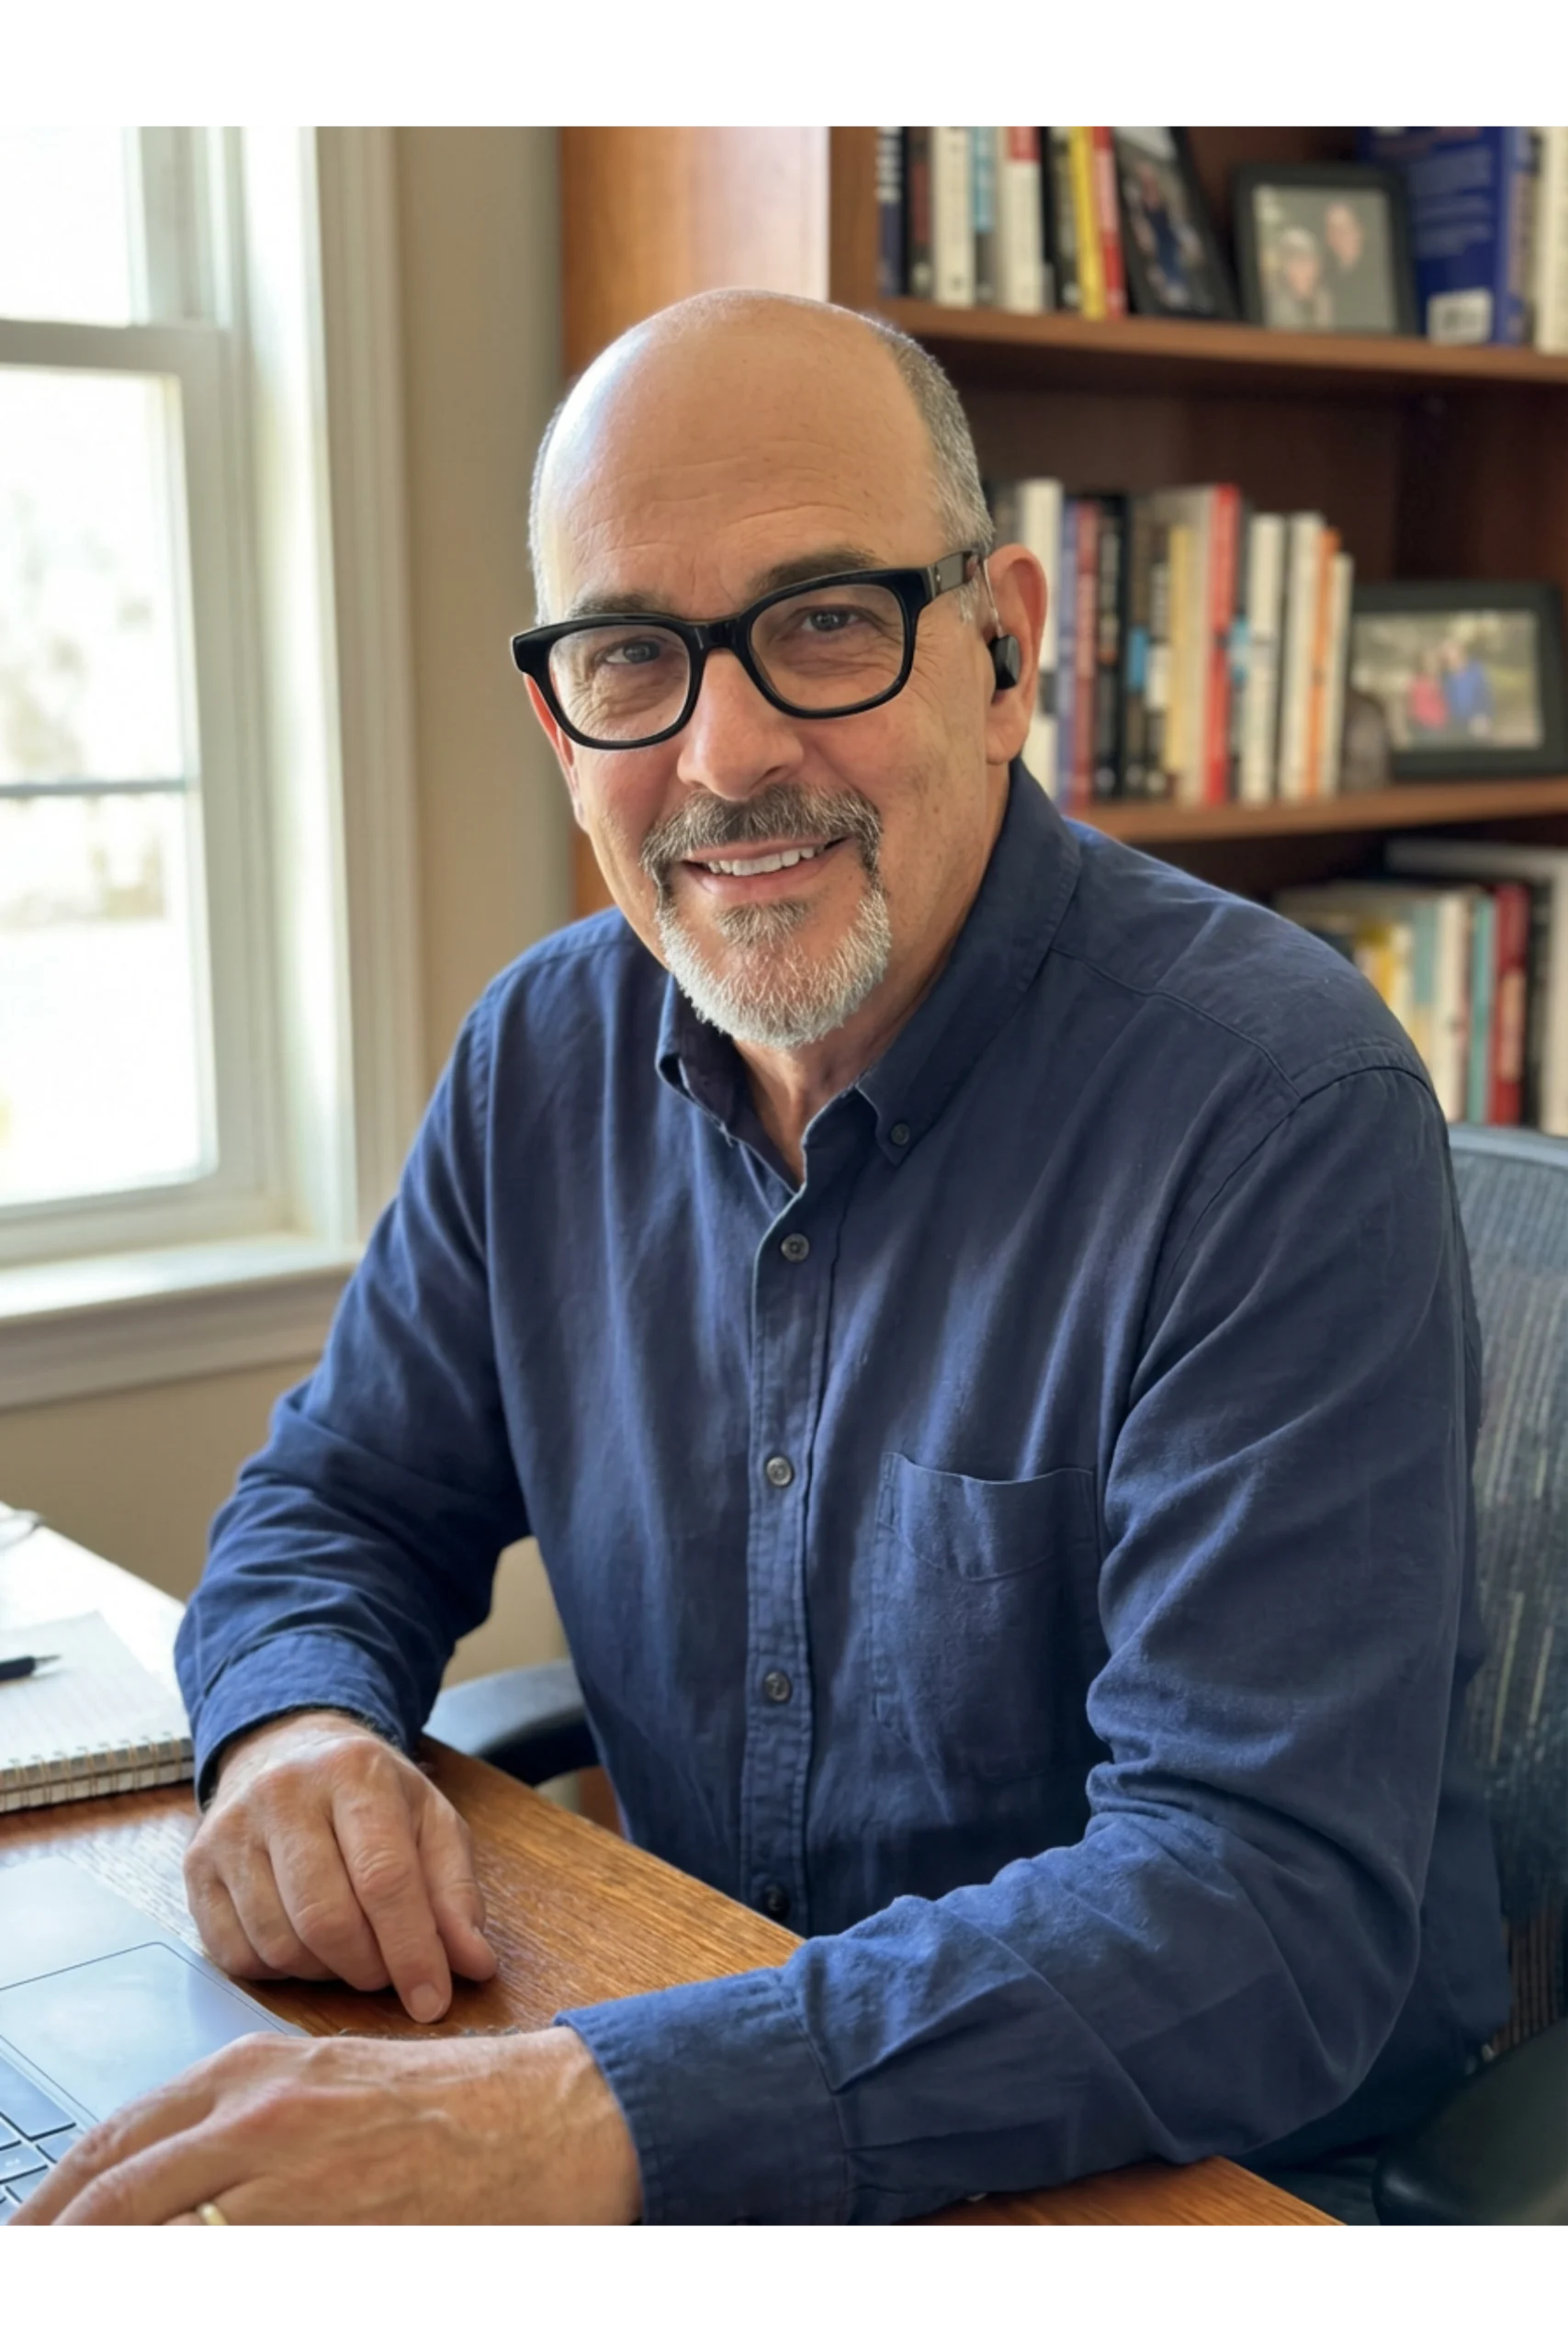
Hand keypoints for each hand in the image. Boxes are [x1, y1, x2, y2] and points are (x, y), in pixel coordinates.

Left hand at [11, 2026, 642, 2227]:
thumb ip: (245, 2129)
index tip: (35, 2224)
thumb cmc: (451, 2107)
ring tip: (74, 2259)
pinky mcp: (327, 2218)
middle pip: (112, 2186)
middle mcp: (257, 2111)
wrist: (547, 2117)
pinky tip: (178, 2261)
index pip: (116, 2139)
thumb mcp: (329, 2090)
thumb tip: (165, 2190)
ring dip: (109, 2240)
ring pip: (156, 2221)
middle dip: (58, 2225)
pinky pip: (226, 2245)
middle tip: (28, 2249)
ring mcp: (289, 2170)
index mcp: (254, 2072)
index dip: (60, 2194)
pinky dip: (190, 2251)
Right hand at [184, 1710, 496, 2021]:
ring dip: (326, 1971)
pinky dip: (279, 1971)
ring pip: (280, 1943)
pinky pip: (236, 1955)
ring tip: (351, 1950)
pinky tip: (304, 1944)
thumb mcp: (430, 1821)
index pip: (384, 1878)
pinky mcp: (196, 1866)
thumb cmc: (369, 1795)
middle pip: (326, 1918)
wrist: (286, 1750)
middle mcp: (282, 1794)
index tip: (433, 2001)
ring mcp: (230, 1830)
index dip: (412, 1951)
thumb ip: (456, 1892)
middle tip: (388, 1972)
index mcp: (353, 1772)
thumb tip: (473, 1965)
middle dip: (369, 1967)